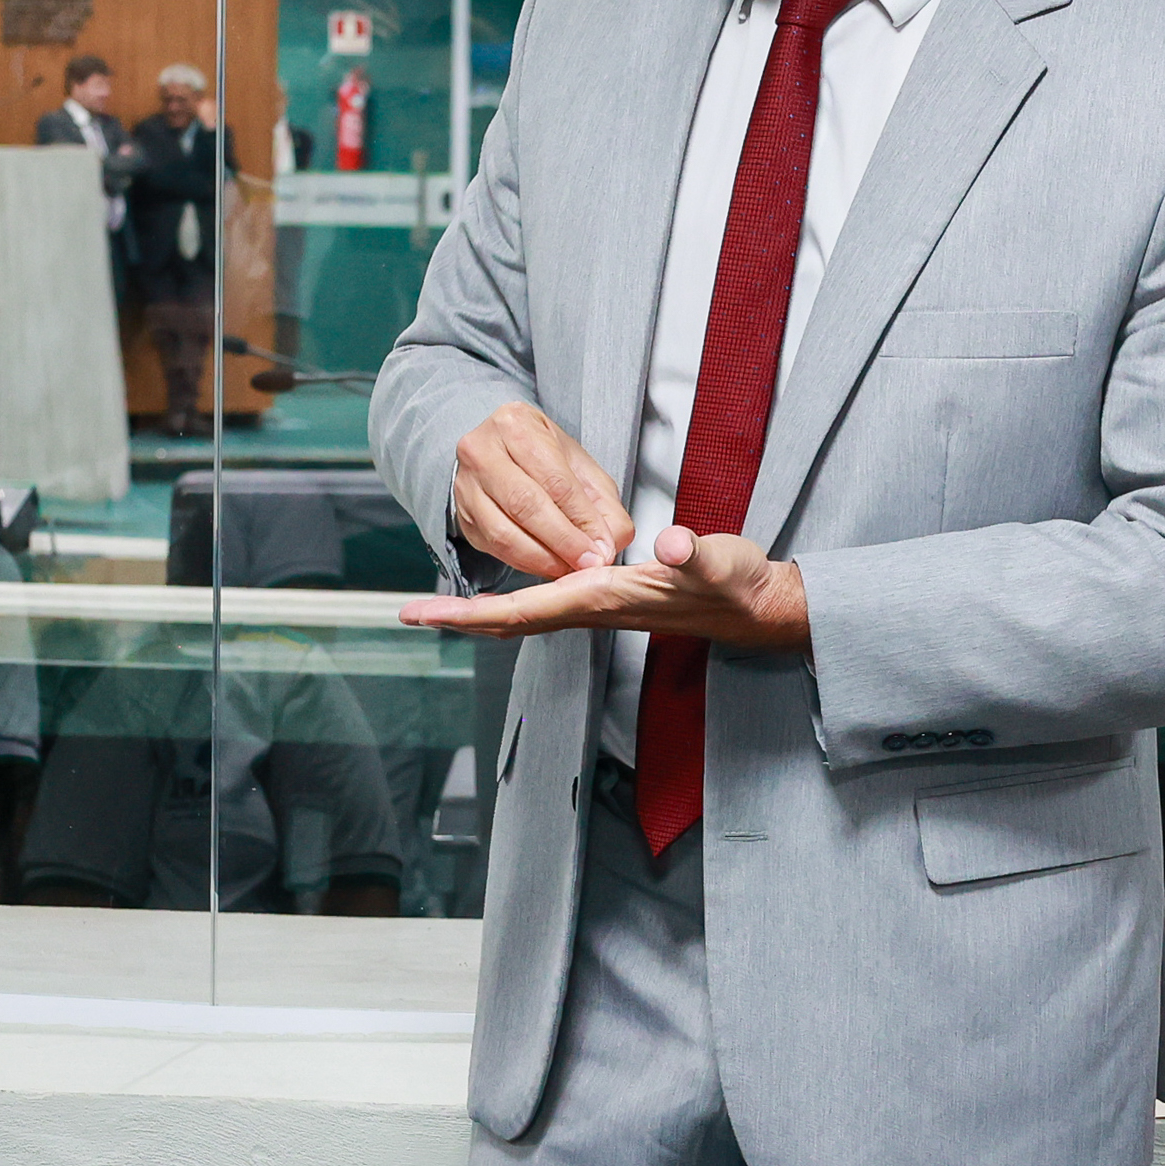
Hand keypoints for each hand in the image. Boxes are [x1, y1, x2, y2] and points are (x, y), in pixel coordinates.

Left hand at [404, 523, 809, 650]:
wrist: (757, 606)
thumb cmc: (736, 583)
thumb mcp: (716, 561)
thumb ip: (691, 553)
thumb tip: (667, 545)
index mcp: (602, 598)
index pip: (520, 609)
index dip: (467, 612)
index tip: (420, 612)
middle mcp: (591, 607)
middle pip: (510, 620)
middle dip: (458, 618)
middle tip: (407, 613)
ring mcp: (598, 605)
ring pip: (525, 614)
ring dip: (479, 611)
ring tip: (438, 606)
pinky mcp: (610, 596)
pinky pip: (546, 603)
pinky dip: (512, 601)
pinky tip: (499, 593)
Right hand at [450, 402, 634, 580]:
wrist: (500, 451)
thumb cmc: (541, 454)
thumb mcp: (580, 466)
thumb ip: (603, 503)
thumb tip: (610, 542)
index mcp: (516, 425)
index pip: (554, 479)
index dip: (581, 518)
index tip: (600, 545)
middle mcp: (482, 451)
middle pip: (525, 504)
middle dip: (563, 541)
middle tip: (587, 562)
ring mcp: (466, 485)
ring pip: (504, 532)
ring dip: (543, 558)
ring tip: (569, 568)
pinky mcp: (462, 516)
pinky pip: (494, 548)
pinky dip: (524, 563)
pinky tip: (546, 566)